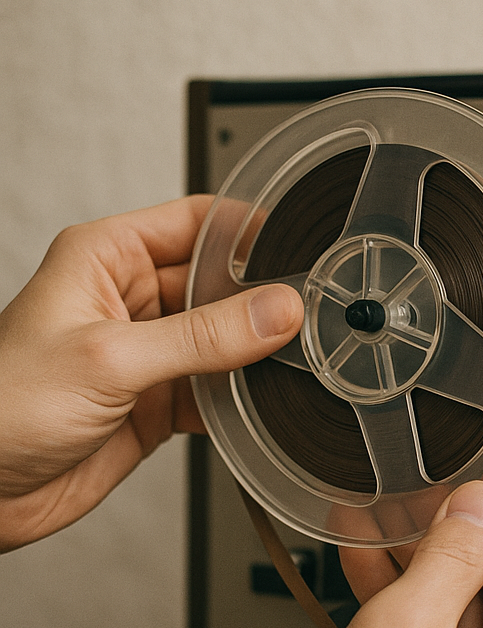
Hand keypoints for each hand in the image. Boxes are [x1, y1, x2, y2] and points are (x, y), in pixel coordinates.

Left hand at [0, 196, 303, 551]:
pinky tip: (262, 403)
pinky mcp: (160, 403)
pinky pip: (219, 391)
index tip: (298, 250)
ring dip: (256, 354)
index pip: (196, 223)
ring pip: (226, 341)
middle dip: (262, 300)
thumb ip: (202, 337)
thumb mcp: (111, 358)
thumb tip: (275, 312)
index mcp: (107, 259)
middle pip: (220, 284)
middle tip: (307, 316)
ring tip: (295, 360)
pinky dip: (243, 400)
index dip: (248, 231)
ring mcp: (150, 354)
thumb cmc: (4, 405)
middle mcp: (132, 301)